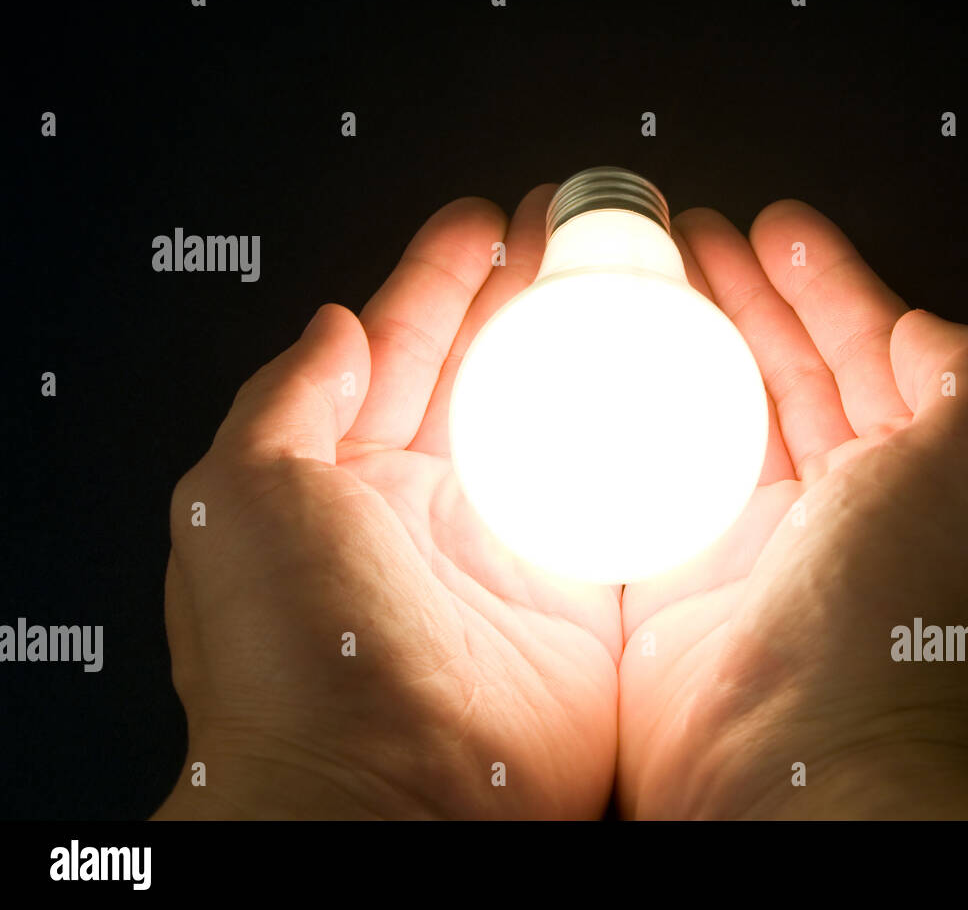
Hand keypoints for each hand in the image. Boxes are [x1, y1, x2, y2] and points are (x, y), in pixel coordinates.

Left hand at [154, 187, 622, 819]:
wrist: (380, 795)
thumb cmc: (293, 655)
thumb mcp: (241, 496)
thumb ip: (287, 398)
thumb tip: (332, 324)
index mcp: (351, 479)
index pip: (405, 349)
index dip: (442, 279)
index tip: (483, 224)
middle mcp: (435, 511)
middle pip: (493, 372)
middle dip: (527, 294)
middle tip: (570, 228)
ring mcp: (513, 553)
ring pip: (562, 420)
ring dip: (591, 347)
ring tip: (629, 279)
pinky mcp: (585, 601)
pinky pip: (624, 499)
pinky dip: (649, 439)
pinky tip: (675, 380)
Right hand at [617, 201, 967, 817]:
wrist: (801, 767)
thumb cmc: (897, 631)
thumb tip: (925, 322)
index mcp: (917, 479)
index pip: (871, 353)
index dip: (829, 285)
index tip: (780, 232)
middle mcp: (840, 511)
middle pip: (789, 374)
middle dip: (748, 300)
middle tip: (697, 238)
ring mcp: (758, 546)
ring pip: (720, 415)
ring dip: (692, 344)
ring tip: (651, 282)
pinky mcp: (683, 580)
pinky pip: (657, 477)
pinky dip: (634, 421)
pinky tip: (608, 373)